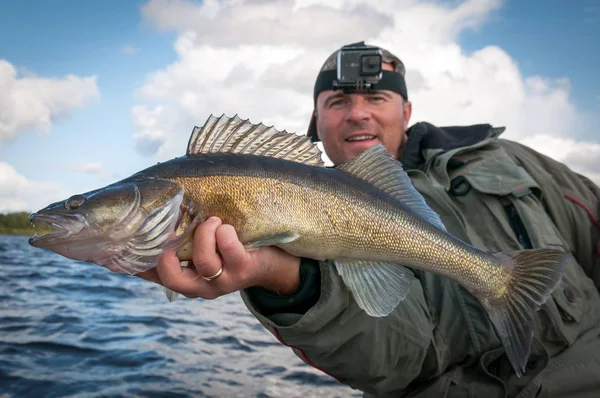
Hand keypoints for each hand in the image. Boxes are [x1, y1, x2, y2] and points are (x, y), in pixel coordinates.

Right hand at [137, 217, 301, 298]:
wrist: (273, 261)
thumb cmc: (231, 245)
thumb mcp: (203, 243)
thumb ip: (181, 235)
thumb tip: (153, 211)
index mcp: (185, 278)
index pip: (152, 275)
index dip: (133, 264)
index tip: (112, 253)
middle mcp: (200, 286)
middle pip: (173, 278)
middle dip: (169, 254)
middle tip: (171, 231)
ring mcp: (222, 282)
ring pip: (204, 262)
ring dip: (205, 234)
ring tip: (213, 221)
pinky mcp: (243, 271)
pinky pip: (229, 253)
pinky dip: (224, 235)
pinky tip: (226, 227)